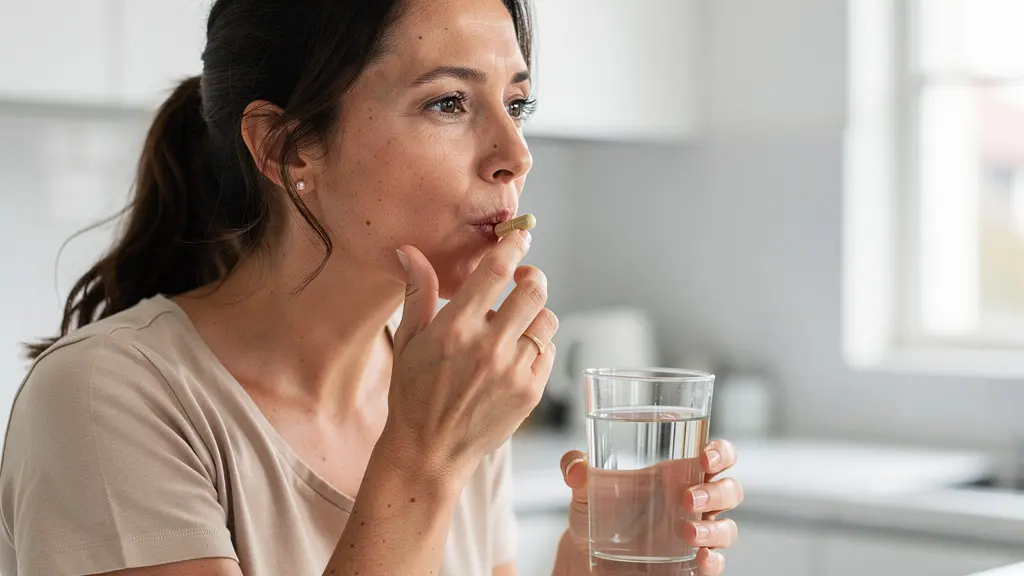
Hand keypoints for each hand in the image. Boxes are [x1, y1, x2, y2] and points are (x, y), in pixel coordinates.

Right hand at [381, 231, 558, 484]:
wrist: (429, 452)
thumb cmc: (413, 393)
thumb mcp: (408, 341)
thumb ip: (417, 292)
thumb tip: (410, 250)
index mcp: (455, 328)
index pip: (496, 271)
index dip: (513, 247)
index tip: (519, 238)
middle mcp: (488, 347)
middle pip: (534, 290)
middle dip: (532, 277)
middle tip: (522, 279)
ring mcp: (513, 372)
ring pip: (547, 320)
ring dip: (535, 314)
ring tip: (517, 322)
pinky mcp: (530, 393)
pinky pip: (549, 352)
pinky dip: (538, 345)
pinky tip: (517, 353)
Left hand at [557, 440, 741, 574]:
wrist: (586, 550)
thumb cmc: (597, 507)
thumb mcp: (585, 484)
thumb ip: (576, 466)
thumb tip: (575, 467)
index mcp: (677, 473)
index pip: (717, 455)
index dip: (722, 451)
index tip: (706, 454)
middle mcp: (693, 501)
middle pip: (730, 490)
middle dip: (716, 492)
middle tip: (687, 497)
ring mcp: (695, 532)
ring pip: (727, 528)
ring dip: (713, 529)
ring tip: (684, 532)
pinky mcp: (689, 562)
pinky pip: (717, 562)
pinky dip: (714, 561)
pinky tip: (700, 559)